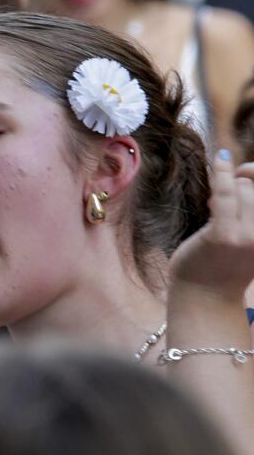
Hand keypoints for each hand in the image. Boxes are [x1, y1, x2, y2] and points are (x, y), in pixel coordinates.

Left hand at [170, 150, 253, 297]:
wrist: (205, 296)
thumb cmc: (225, 262)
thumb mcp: (250, 236)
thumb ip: (251, 209)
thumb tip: (244, 171)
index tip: (245, 174)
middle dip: (242, 183)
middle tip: (223, 199)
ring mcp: (249, 237)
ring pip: (245, 189)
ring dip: (228, 189)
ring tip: (216, 208)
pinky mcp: (225, 236)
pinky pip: (228, 195)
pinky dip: (223, 174)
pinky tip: (220, 158)